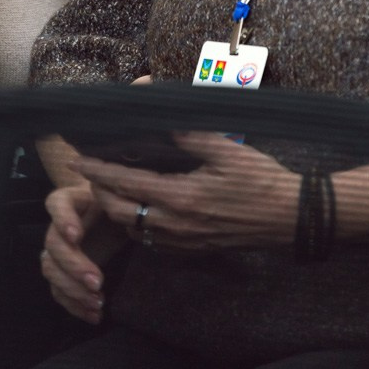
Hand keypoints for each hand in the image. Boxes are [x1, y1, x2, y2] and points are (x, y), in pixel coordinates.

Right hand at [39, 182, 124, 324]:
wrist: (106, 212)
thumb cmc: (113, 203)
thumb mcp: (117, 198)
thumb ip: (119, 204)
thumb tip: (132, 219)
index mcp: (70, 199)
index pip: (57, 204)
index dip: (63, 220)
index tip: (76, 236)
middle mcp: (56, 224)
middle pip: (53, 244)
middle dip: (73, 266)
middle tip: (98, 282)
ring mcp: (56, 250)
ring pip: (51, 270)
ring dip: (72, 290)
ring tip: (98, 303)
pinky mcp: (61, 272)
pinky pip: (58, 290)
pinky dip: (74, 305)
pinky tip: (94, 316)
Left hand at [73, 132, 299, 251]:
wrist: (290, 218)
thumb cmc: (262, 180)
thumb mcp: (226, 149)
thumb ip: (190, 134)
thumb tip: (163, 118)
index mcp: (181, 196)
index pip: (126, 183)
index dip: (98, 172)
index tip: (79, 161)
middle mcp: (176, 224)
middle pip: (120, 212)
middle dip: (100, 193)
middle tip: (92, 173)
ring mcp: (184, 242)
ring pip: (133, 231)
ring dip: (116, 211)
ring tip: (111, 190)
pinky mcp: (194, 250)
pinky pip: (152, 243)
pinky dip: (137, 227)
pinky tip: (140, 211)